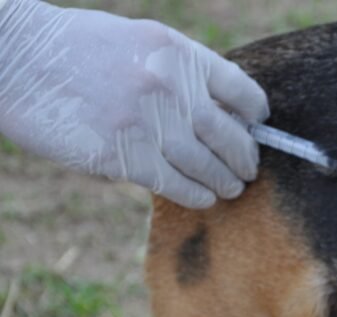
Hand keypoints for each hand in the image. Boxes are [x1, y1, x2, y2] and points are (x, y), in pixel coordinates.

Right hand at [0, 0, 268, 208]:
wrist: (17, 58)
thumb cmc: (79, 49)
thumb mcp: (140, 42)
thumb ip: (181, 73)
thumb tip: (217, 116)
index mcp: (179, 54)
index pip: (241, 91)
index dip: (255, 114)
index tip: (256, 126)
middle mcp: (170, 88)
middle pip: (230, 136)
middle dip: (246, 157)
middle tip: (249, 169)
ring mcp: (147, 124)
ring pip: (206, 166)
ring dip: (225, 181)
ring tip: (230, 187)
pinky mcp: (120, 156)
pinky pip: (173, 184)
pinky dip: (195, 194)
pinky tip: (203, 197)